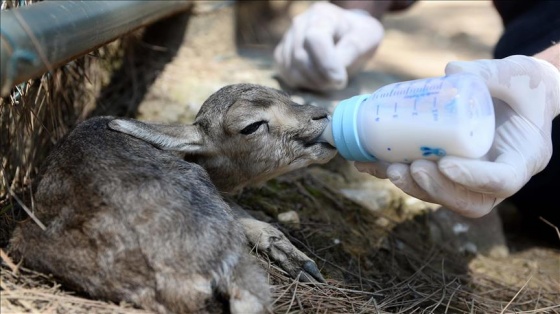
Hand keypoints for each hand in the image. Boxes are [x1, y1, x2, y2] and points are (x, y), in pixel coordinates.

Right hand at [274, 2, 382, 91]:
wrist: (347, 36)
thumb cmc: (358, 35)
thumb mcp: (367, 36)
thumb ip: (353, 48)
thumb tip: (335, 69)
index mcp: (322, 15)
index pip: (314, 39)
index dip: (326, 64)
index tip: (341, 78)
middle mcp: (300, 23)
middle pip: (301, 57)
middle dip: (321, 77)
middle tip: (338, 82)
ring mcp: (288, 39)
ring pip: (292, 69)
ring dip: (313, 83)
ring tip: (330, 81)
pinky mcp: (282, 55)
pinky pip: (287, 75)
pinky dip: (303, 84)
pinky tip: (318, 80)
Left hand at [355, 55, 559, 216]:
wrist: (517, 95)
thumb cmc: (523, 85)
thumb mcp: (516, 74)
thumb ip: (490, 72)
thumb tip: (451, 71)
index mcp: (524, 157)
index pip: (502, 180)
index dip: (473, 179)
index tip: (446, 164)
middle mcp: (497, 177)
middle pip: (467, 200)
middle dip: (435, 188)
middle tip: (411, 168)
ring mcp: (470, 179)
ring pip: (441, 195)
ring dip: (412, 185)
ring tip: (386, 167)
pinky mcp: (447, 172)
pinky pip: (422, 180)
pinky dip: (395, 172)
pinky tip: (369, 162)